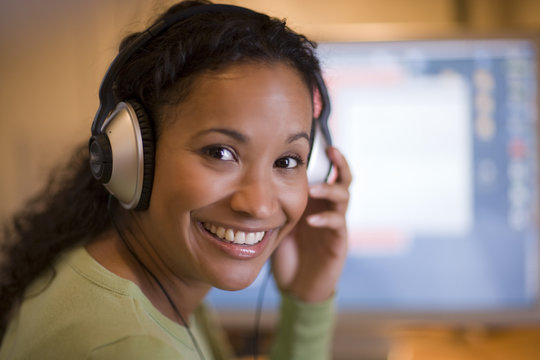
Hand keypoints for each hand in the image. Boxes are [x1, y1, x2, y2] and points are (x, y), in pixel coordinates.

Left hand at [272, 147, 351, 301]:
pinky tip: (311, 220)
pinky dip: (325, 219)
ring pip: (344, 198)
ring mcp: (335, 224)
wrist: (297, 285)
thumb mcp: (277, 222)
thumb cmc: (287, 251)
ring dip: (330, 190)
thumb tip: (251, 180)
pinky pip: (337, 225)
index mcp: (317, 200)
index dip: (328, 157)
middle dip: (340, 164)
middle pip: (344, 179)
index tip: (318, 141)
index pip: (327, 172)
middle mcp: (329, 207)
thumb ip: (273, 202)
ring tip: (314, 188)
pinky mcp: (338, 242)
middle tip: (331, 151)